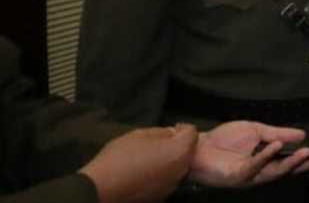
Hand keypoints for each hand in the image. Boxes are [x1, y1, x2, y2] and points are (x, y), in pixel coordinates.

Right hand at [80, 124, 196, 202]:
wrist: (102, 188)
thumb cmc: (119, 158)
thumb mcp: (139, 135)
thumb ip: (161, 132)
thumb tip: (169, 134)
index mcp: (178, 152)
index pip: (192, 133)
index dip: (183, 128)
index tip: (175, 128)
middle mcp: (180, 171)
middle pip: (187, 152)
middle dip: (177, 145)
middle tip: (161, 142)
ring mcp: (172, 185)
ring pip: (178, 167)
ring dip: (170, 160)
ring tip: (150, 157)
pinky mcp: (161, 196)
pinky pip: (167, 179)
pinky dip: (162, 174)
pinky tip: (146, 171)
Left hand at [186, 121, 308, 188]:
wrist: (199, 147)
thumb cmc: (223, 140)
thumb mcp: (255, 130)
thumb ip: (278, 133)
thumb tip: (301, 134)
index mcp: (266, 159)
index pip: (291, 159)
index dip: (308, 159)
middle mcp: (261, 170)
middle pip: (288, 169)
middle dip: (306, 164)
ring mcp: (251, 175)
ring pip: (275, 171)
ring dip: (291, 161)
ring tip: (305, 151)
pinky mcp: (239, 176)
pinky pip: (256, 165)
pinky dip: (267, 155)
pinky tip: (276, 146)